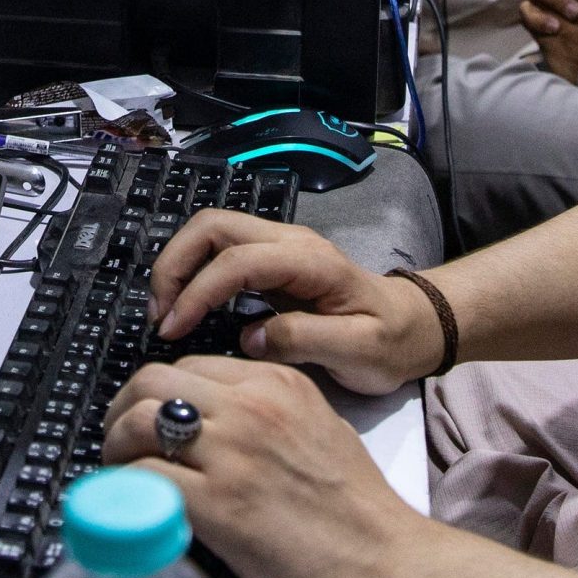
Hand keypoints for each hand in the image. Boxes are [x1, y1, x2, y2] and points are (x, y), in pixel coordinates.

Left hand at [102, 355, 427, 577]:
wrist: (390, 566)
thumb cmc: (361, 512)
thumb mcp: (319, 429)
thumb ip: (269, 413)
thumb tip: (216, 425)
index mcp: (278, 383)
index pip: (188, 365)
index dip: (158, 394)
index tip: (151, 422)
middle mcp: (252, 406)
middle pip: (152, 381)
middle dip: (124, 411)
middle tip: (122, 444)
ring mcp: (233, 453)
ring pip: (139, 421)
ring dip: (117, 448)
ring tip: (123, 476)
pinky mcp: (219, 504)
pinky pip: (144, 478)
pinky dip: (126, 492)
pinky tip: (133, 510)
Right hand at [146, 210, 442, 394]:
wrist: (417, 327)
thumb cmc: (392, 341)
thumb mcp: (359, 351)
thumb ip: (305, 341)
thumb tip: (249, 337)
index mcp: (310, 260)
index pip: (237, 259)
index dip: (199, 291)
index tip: (174, 329)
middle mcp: (289, 242)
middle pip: (213, 226)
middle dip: (176, 264)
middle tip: (160, 314)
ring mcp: (280, 248)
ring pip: (212, 232)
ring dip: (180, 265)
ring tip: (166, 313)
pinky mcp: (272, 264)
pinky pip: (221, 253)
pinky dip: (194, 272)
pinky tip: (186, 308)